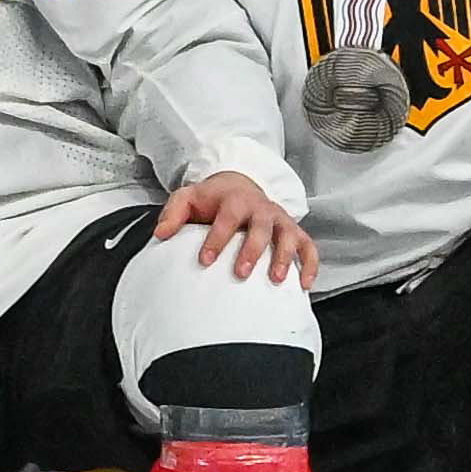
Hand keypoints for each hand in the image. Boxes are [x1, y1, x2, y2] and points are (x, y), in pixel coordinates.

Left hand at [151, 161, 313, 281]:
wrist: (240, 186)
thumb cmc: (212, 200)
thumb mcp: (188, 198)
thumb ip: (173, 214)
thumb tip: (160, 235)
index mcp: (235, 199)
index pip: (227, 218)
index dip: (217, 238)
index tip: (205, 260)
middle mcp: (261, 208)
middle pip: (260, 227)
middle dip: (252, 250)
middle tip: (241, 273)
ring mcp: (280, 220)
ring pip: (288, 236)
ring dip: (284, 258)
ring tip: (277, 279)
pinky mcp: (294, 231)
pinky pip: (308, 247)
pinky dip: (310, 264)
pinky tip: (305, 285)